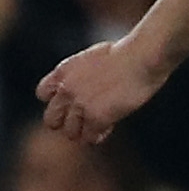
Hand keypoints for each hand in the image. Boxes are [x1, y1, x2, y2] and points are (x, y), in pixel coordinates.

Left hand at [37, 39, 159, 143]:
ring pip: (69, 133)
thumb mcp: (94, 57)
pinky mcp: (96, 117)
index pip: (43, 95)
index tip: (73, 101)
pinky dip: (98, 135)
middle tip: (84, 120)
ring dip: (83, 131)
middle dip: (66, 121)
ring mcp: (80, 105)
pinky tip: (109, 127)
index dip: (58, 101)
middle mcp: (66, 89)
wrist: (142, 57)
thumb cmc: (128, 52)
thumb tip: (88, 82)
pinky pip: (90, 137)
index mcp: (63, 71)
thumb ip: (82, 73)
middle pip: (51, 119)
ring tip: (97, 127)